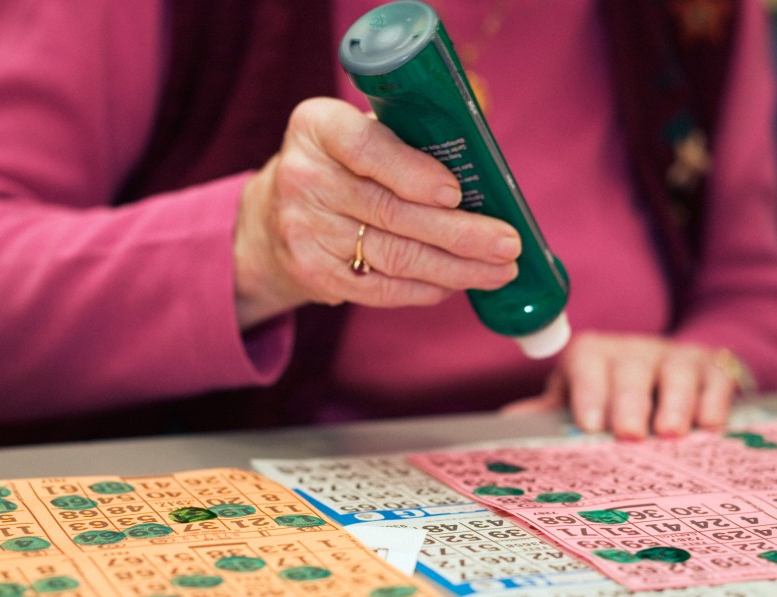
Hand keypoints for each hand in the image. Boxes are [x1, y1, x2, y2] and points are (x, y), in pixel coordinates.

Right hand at [233, 98, 520, 328]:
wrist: (270, 221)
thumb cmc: (340, 169)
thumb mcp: (357, 135)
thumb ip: (408, 141)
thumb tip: (486, 175)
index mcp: (318, 127)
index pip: (366, 148)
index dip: (413, 173)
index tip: (456, 193)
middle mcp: (304, 178)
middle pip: (392, 212)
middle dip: (460, 233)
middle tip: (506, 243)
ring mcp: (305, 230)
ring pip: (395, 255)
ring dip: (455, 268)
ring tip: (498, 270)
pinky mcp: (314, 273)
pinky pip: (381, 287)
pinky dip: (426, 288)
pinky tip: (457, 284)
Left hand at [501, 332, 740, 438]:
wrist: (664, 365)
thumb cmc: (609, 389)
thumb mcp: (576, 395)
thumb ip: (549, 411)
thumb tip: (508, 424)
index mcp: (592, 354)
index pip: (587, 365)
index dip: (589, 392)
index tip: (590, 424)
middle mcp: (632, 351)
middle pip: (630, 370)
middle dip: (629, 401)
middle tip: (629, 434)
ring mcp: (673, 356)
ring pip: (675, 371)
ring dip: (675, 402)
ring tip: (671, 433)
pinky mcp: (710, 367)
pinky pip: (715, 379)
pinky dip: (714, 401)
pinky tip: (711, 425)